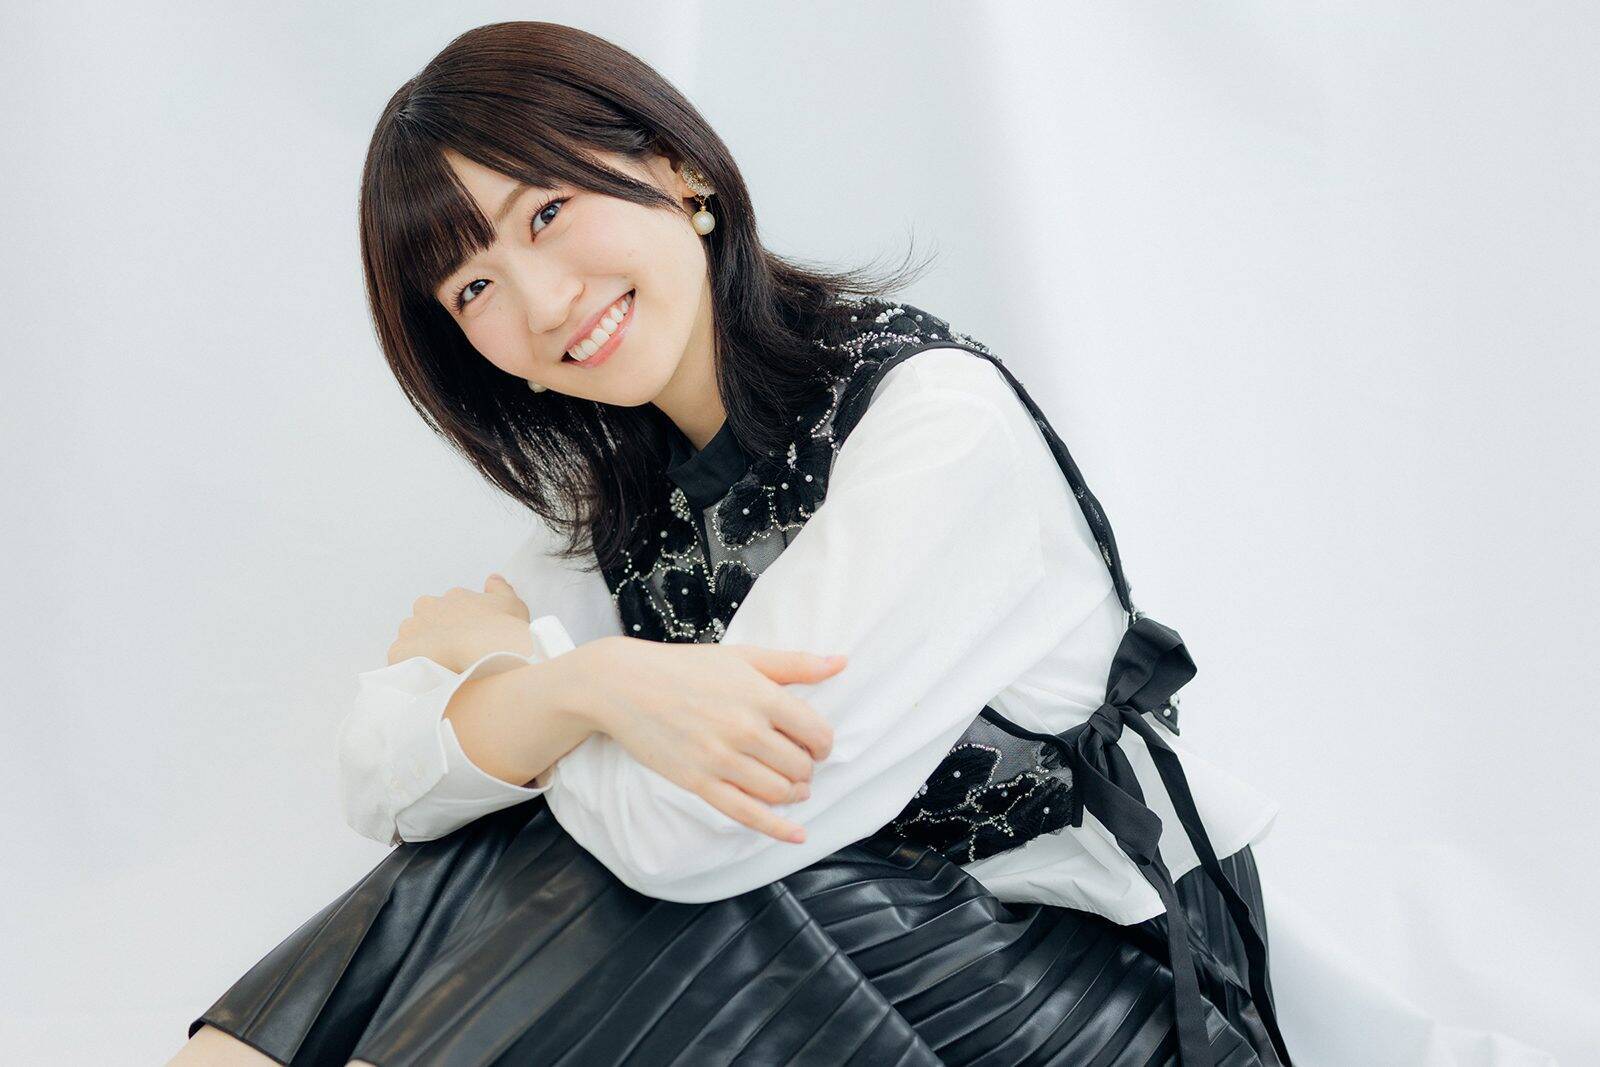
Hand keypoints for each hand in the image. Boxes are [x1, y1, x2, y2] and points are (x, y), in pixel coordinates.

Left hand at [386, 574, 534, 672]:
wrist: (487, 650)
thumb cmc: (501, 628)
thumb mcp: (510, 603)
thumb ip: (499, 588)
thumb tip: (493, 580)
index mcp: (452, 597)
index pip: (446, 609)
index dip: (455, 626)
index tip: (464, 639)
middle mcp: (428, 607)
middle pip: (424, 621)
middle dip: (433, 635)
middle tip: (450, 655)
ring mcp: (412, 629)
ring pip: (410, 640)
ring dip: (419, 651)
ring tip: (437, 669)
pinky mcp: (400, 651)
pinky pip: (399, 661)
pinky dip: (407, 668)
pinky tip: (423, 679)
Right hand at [583, 636, 842, 842]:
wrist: (624, 686)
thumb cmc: (685, 667)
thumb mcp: (743, 657)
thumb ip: (794, 664)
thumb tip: (841, 662)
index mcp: (761, 696)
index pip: (816, 732)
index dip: (822, 743)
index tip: (815, 744)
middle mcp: (745, 730)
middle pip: (800, 766)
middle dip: (806, 768)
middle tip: (797, 763)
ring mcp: (721, 759)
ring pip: (779, 792)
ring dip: (794, 793)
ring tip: (792, 787)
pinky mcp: (699, 782)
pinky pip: (747, 814)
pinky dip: (777, 828)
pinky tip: (797, 835)